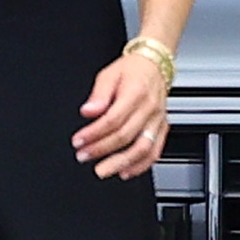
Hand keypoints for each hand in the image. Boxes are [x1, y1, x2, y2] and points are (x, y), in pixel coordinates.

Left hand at [76, 51, 168, 178]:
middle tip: (83, 156)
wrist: (154, 67)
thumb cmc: (130, 71)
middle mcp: (150, 109)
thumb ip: (98, 95)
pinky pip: (155, 151)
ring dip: (122, 163)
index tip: (78, 141)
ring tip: (102, 170)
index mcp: (135, 93)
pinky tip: (125, 171)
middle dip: (102, 150)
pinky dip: (141, 165)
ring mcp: (158, 121)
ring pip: (143, 148)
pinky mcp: (162, 129)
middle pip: (126, 136)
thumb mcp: (108, 75)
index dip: (93, 133)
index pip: (113, 119)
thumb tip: (87, 111)